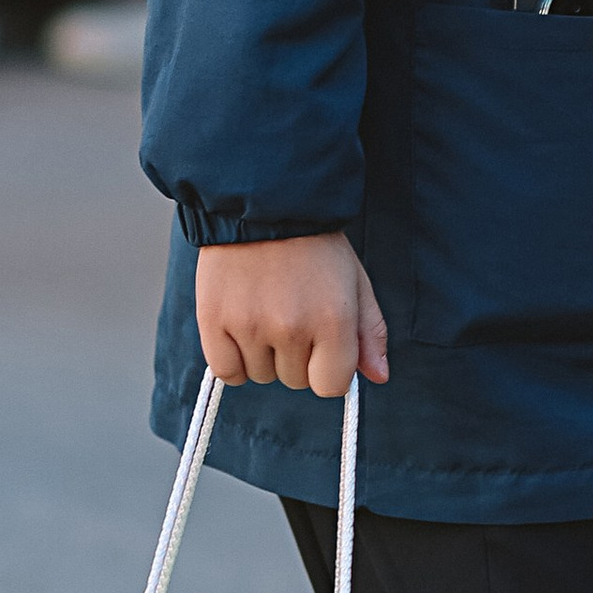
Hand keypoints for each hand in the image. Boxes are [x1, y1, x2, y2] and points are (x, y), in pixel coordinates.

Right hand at [197, 233, 388, 397]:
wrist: (264, 206)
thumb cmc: (316, 246)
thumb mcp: (356, 283)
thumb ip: (370, 333)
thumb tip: (378, 377)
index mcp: (333, 321)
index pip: (330, 386)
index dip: (328, 370)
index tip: (322, 347)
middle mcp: (291, 328)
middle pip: (295, 382)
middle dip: (297, 357)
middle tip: (292, 314)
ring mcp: (250, 326)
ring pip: (261, 376)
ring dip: (264, 356)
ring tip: (266, 312)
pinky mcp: (214, 320)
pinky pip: (227, 372)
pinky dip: (233, 360)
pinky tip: (241, 330)